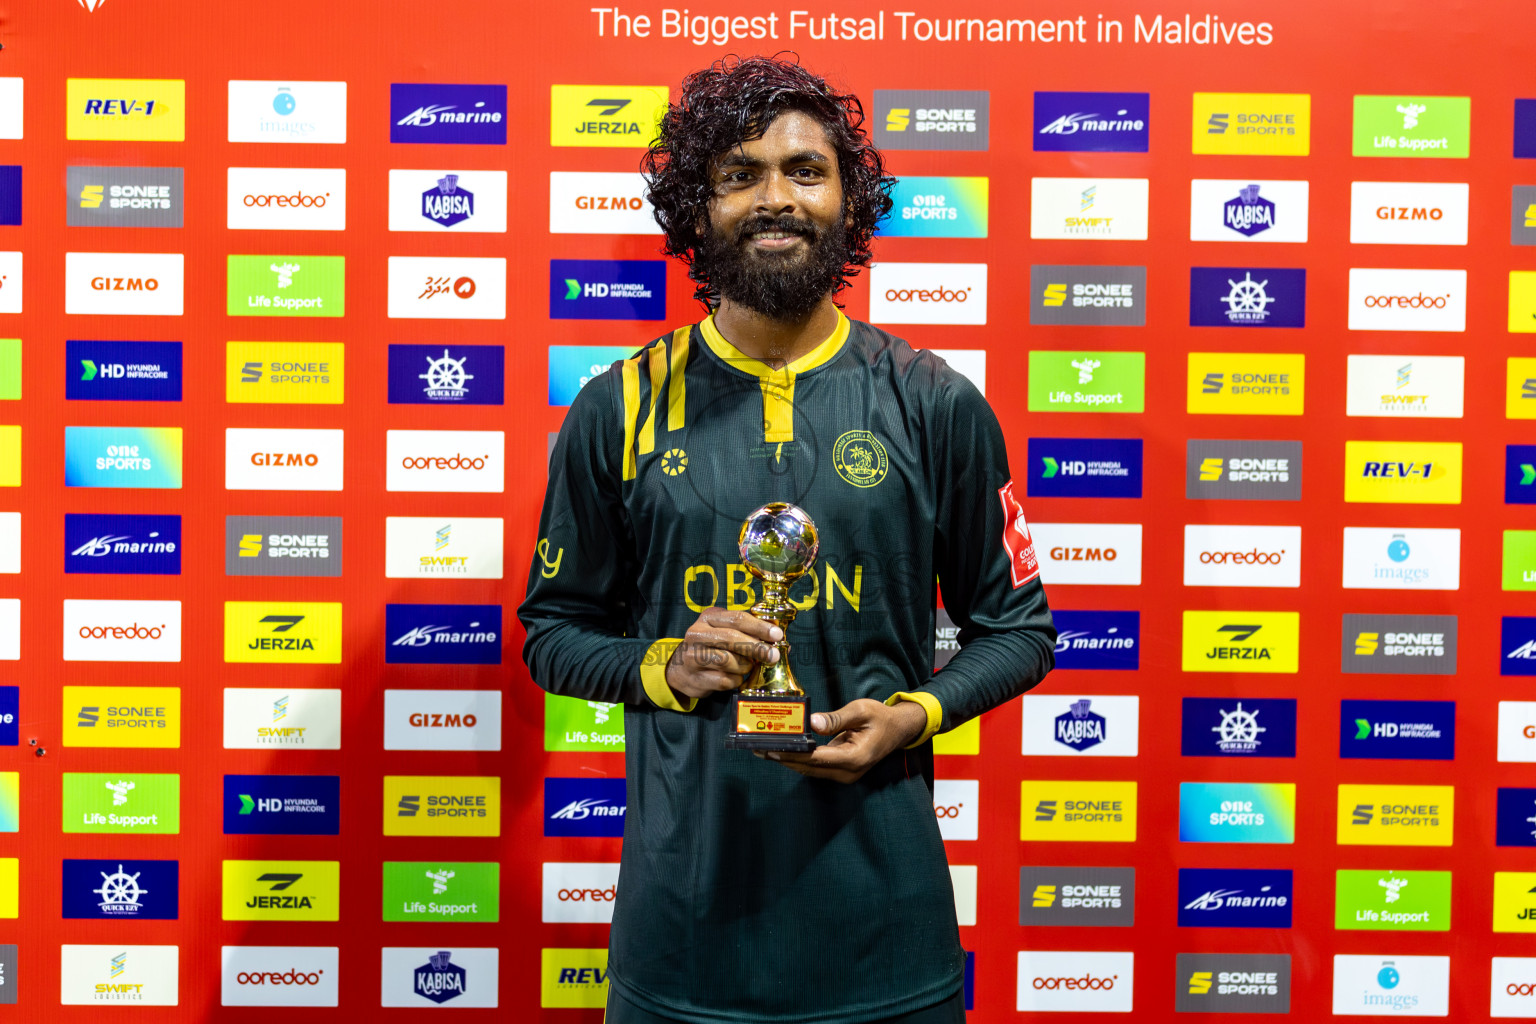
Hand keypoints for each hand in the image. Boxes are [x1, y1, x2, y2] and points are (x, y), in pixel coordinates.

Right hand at [665, 607, 782, 700]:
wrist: (680, 670)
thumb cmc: (711, 647)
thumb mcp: (725, 631)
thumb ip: (749, 632)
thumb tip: (778, 640)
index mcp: (709, 617)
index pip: (737, 618)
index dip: (760, 627)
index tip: (777, 635)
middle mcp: (697, 634)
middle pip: (732, 638)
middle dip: (756, 648)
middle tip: (772, 656)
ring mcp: (692, 656)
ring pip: (728, 661)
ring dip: (744, 666)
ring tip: (747, 666)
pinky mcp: (694, 678)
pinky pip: (724, 680)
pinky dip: (735, 680)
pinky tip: (735, 677)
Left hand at [760, 698, 927, 783]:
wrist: (899, 729)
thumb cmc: (881, 717)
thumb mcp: (861, 710)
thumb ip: (836, 718)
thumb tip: (812, 723)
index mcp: (855, 758)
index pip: (817, 758)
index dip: (792, 753)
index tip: (771, 747)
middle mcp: (847, 772)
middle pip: (808, 767)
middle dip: (782, 757)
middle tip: (757, 747)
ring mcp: (844, 774)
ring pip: (809, 769)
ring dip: (787, 760)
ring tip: (762, 749)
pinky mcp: (839, 770)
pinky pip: (814, 766)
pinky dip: (798, 759)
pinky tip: (781, 749)